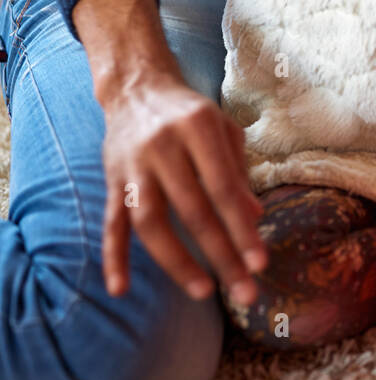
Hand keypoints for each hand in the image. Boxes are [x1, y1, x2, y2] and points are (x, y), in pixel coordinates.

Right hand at [99, 69, 266, 301]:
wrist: (137, 87)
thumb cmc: (191, 113)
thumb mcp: (224, 129)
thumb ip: (239, 172)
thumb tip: (254, 217)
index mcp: (198, 129)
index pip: (223, 188)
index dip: (242, 229)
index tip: (260, 264)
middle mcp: (163, 146)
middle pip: (192, 211)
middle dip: (220, 255)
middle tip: (244, 292)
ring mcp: (133, 165)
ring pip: (150, 222)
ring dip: (176, 261)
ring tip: (203, 292)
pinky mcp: (112, 179)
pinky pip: (111, 223)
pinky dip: (113, 257)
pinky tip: (119, 289)